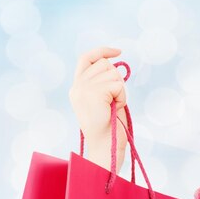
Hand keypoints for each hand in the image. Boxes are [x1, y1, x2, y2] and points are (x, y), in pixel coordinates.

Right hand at [68, 47, 128, 168]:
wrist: (105, 147)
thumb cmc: (109, 126)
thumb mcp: (103, 99)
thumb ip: (103, 81)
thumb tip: (114, 63)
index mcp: (77, 87)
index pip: (86, 58)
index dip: (102, 51)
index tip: (118, 52)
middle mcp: (77, 86)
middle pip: (104, 64)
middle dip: (115, 79)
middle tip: (113, 100)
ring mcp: (83, 89)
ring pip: (113, 73)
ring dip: (120, 90)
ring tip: (113, 106)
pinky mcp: (94, 93)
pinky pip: (118, 84)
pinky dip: (122, 96)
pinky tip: (115, 108)